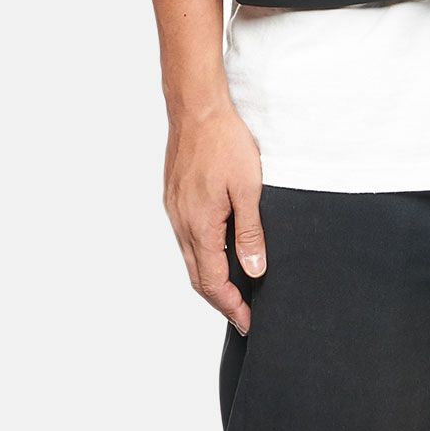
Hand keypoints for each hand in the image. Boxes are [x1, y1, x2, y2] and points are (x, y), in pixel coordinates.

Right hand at [163, 101, 265, 332]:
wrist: (196, 108)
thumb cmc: (225, 142)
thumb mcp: (249, 190)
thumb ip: (250, 234)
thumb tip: (254, 272)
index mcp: (200, 225)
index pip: (213, 282)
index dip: (231, 306)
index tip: (249, 322)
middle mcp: (182, 223)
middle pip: (198, 277)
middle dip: (221, 301)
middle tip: (244, 315)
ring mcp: (175, 210)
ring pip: (191, 258)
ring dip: (211, 279)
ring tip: (236, 290)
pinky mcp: (176, 198)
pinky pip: (188, 238)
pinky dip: (204, 256)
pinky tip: (221, 253)